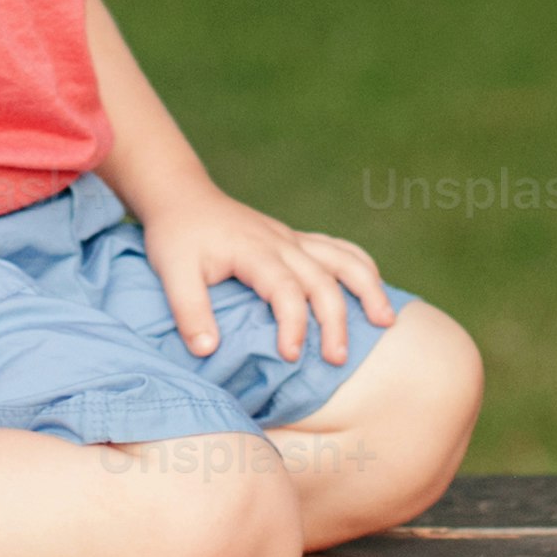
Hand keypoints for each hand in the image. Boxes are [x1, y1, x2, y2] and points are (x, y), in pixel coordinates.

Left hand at [132, 193, 394, 369]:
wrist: (182, 195)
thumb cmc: (176, 236)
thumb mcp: (170, 272)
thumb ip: (188, 310)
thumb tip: (207, 351)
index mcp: (254, 250)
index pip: (285, 288)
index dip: (293, 323)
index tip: (290, 356)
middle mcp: (282, 242)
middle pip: (323, 279)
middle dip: (335, 320)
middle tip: (336, 360)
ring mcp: (293, 239)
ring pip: (343, 259)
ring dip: (367, 289)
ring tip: (386, 321)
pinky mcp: (296, 240)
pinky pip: (339, 249)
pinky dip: (361, 267)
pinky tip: (374, 290)